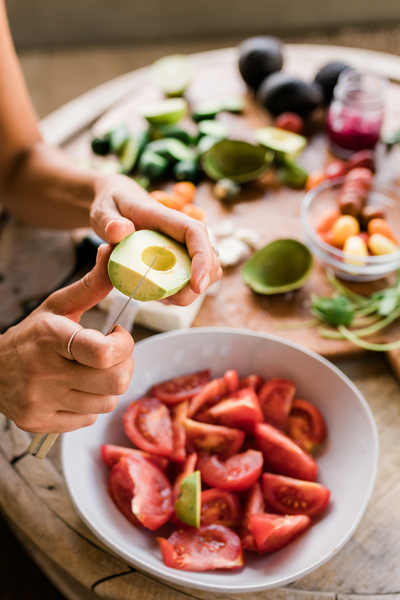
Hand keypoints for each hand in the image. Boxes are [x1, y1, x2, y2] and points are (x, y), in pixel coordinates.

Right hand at [0, 245, 133, 432]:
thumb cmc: (32, 336)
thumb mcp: (58, 307)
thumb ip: (90, 285)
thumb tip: (110, 252)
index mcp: (50, 337)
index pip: (102, 352)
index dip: (124, 345)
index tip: (118, 334)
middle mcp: (44, 372)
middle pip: (115, 382)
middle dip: (124, 365)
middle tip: (114, 355)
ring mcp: (41, 401)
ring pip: (107, 402)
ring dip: (109, 386)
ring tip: (94, 371)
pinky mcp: (41, 423)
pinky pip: (89, 419)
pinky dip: (91, 403)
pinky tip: (77, 388)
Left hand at [90, 174, 221, 305]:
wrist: (117, 204)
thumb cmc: (112, 204)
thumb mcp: (103, 210)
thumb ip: (108, 221)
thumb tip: (120, 230)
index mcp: (166, 217)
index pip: (195, 233)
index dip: (202, 259)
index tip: (196, 285)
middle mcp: (182, 232)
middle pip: (208, 258)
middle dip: (196, 286)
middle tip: (165, 301)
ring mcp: (184, 246)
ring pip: (206, 271)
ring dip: (189, 291)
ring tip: (159, 298)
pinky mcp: (181, 257)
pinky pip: (193, 276)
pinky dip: (182, 291)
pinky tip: (159, 294)